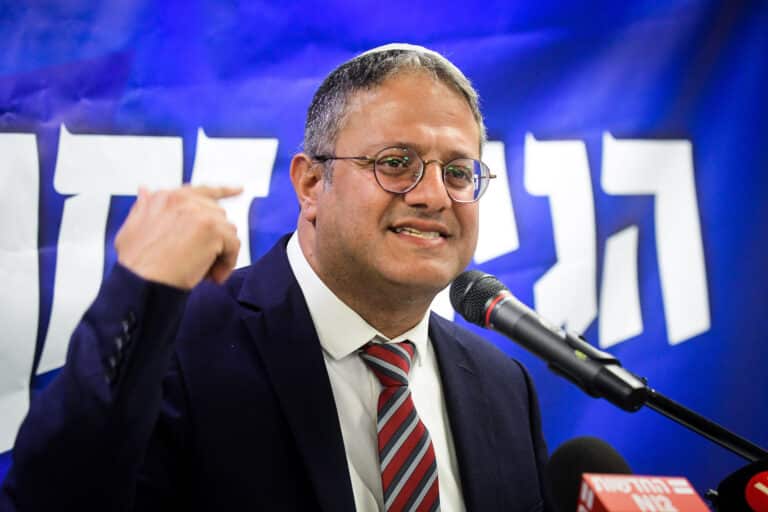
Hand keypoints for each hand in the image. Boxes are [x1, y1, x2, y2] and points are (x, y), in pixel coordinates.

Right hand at [115, 185, 242, 289]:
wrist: (140, 282)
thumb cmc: (135, 263)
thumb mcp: (131, 228)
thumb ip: (143, 207)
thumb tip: (145, 190)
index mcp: (166, 198)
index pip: (201, 191)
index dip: (222, 191)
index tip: (238, 190)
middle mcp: (184, 200)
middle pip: (218, 216)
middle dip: (215, 239)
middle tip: (203, 262)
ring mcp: (200, 213)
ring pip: (227, 232)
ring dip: (220, 254)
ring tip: (205, 272)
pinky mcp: (213, 230)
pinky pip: (234, 245)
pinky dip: (227, 263)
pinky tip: (213, 277)